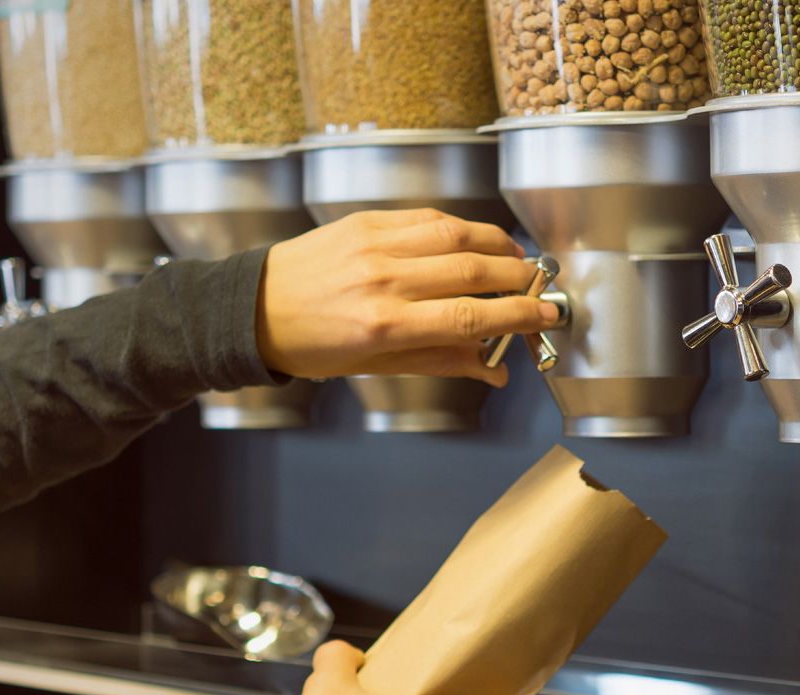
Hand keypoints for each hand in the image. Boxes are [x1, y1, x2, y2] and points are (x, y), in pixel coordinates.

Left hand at [256, 209, 559, 386]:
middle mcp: (383, 280)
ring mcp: (374, 245)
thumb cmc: (312, 346)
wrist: (252, 308)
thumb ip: (442, 362)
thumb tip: (495, 371)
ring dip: (498, 246)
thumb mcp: (376, 366)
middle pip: (474, 271)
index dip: (519, 317)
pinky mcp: (366, 221)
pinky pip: (428, 218)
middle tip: (539, 289)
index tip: (547, 317)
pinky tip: (477, 242)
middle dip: (519, 280)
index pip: (471, 317)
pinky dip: (462, 228)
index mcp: (385, 325)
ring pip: (457, 235)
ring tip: (517, 262)